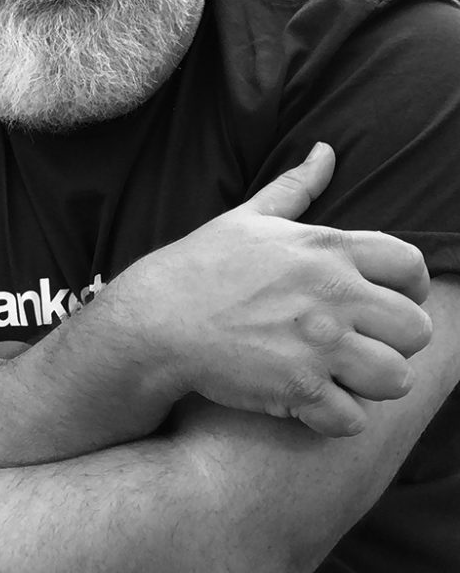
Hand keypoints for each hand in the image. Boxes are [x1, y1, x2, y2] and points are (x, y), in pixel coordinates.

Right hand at [125, 143, 431, 436]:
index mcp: (327, 249)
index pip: (412, 267)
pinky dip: (334, 419)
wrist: (156, 319)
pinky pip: (353, 420)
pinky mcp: (298, 388)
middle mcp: (334, 295)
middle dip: (394, 343)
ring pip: (397, 379)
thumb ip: (296, 187)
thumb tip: (326, 151)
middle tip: (360, 346)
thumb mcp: (248, 217)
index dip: (409, 290)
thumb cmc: (201, 266)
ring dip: (372, 385)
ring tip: (341, 378)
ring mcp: (319, 344)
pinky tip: (311, 404)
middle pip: (416, 330)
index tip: (386, 302)